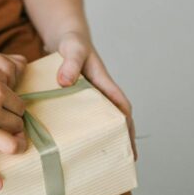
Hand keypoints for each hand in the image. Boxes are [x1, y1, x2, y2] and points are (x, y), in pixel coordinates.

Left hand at [55, 32, 136, 159]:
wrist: (63, 36)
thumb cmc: (71, 41)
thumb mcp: (72, 49)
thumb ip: (70, 63)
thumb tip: (65, 82)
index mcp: (103, 82)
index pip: (121, 106)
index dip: (127, 125)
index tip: (130, 143)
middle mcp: (99, 90)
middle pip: (116, 117)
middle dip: (122, 136)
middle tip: (125, 159)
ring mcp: (88, 94)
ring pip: (99, 117)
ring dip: (104, 134)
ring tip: (102, 157)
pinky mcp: (74, 95)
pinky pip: (82, 114)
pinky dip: (83, 126)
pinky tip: (75, 140)